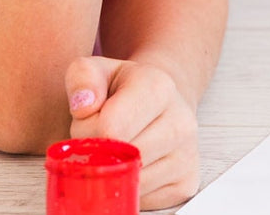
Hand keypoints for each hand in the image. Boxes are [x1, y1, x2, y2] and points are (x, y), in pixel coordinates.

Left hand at [66, 55, 199, 209]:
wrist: (160, 102)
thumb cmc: (123, 88)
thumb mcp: (98, 70)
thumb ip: (82, 77)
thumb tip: (83, 106)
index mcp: (159, 87)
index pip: (110, 128)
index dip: (87, 131)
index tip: (89, 121)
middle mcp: (181, 121)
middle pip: (121, 158)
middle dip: (99, 154)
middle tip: (101, 138)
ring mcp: (187, 155)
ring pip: (132, 183)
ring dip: (113, 174)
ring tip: (116, 150)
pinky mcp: (185, 183)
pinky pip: (143, 199)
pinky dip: (129, 188)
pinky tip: (131, 165)